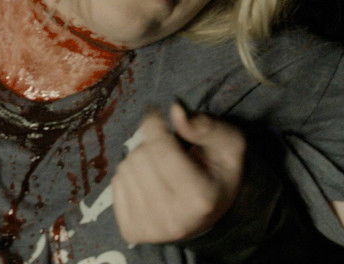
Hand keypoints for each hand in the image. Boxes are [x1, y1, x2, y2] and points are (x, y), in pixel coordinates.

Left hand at [112, 103, 245, 243]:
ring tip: (159, 165)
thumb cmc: (218, 172)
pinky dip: (129, 174)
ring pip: (126, 168)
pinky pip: (115, 184)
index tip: (157, 115)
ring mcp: (150, 230)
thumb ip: (205, 126)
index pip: (161, 148)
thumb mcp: (228, 144)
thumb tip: (175, 111)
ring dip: (140, 158)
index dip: (154, 123)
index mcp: (200, 198)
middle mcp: (174, 219)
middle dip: (151, 143)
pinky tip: (147, 180)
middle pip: (141, 156)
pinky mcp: (131, 231)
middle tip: (167, 150)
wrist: (208, 214)